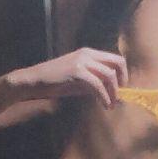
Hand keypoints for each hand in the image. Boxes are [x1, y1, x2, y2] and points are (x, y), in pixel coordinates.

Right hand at [8, 48, 128, 109]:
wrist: (35, 80)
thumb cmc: (55, 82)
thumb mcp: (78, 81)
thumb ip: (94, 83)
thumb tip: (112, 93)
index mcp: (89, 53)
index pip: (115, 59)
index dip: (123, 74)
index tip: (121, 90)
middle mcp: (88, 54)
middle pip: (118, 62)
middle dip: (123, 81)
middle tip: (120, 97)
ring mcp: (82, 61)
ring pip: (109, 75)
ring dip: (114, 92)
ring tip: (111, 105)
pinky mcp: (77, 71)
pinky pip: (98, 85)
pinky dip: (104, 97)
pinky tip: (104, 105)